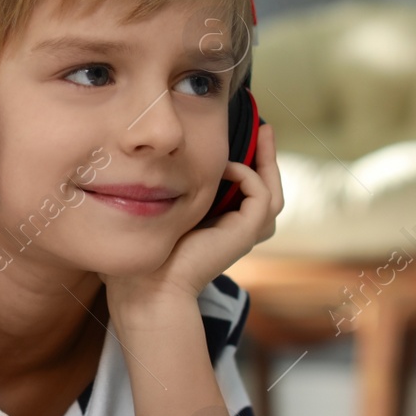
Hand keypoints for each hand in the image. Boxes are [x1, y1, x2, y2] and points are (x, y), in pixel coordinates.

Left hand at [102, 122, 283, 310]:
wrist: (148, 288)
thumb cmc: (144, 258)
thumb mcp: (159, 216)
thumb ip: (163, 196)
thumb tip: (145, 167)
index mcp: (219, 228)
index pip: (246, 194)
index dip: (249, 166)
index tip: (240, 139)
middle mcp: (236, 231)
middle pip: (267, 190)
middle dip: (267, 158)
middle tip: (265, 126)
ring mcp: (243, 234)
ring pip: (271, 192)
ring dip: (269, 161)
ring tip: (264, 130)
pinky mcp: (244, 233)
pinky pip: (260, 194)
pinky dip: (248, 175)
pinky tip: (225, 166)